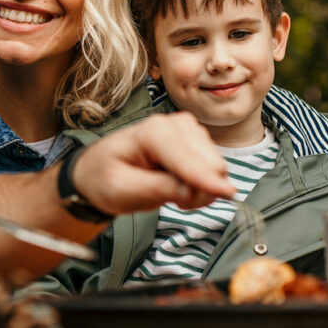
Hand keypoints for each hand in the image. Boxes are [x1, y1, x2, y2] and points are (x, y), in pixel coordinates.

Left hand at [71, 112, 233, 214]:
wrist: (100, 170)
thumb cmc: (105, 177)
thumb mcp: (122, 191)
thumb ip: (158, 189)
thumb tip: (193, 191)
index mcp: (152, 132)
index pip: (187, 158)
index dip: (206, 180)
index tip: (226, 195)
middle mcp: (174, 125)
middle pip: (209, 162)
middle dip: (200, 189)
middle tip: (175, 203)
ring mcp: (188, 131)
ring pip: (216, 166)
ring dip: (201, 188)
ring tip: (172, 193)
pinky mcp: (196, 141)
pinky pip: (214, 168)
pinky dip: (202, 183)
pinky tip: (180, 186)